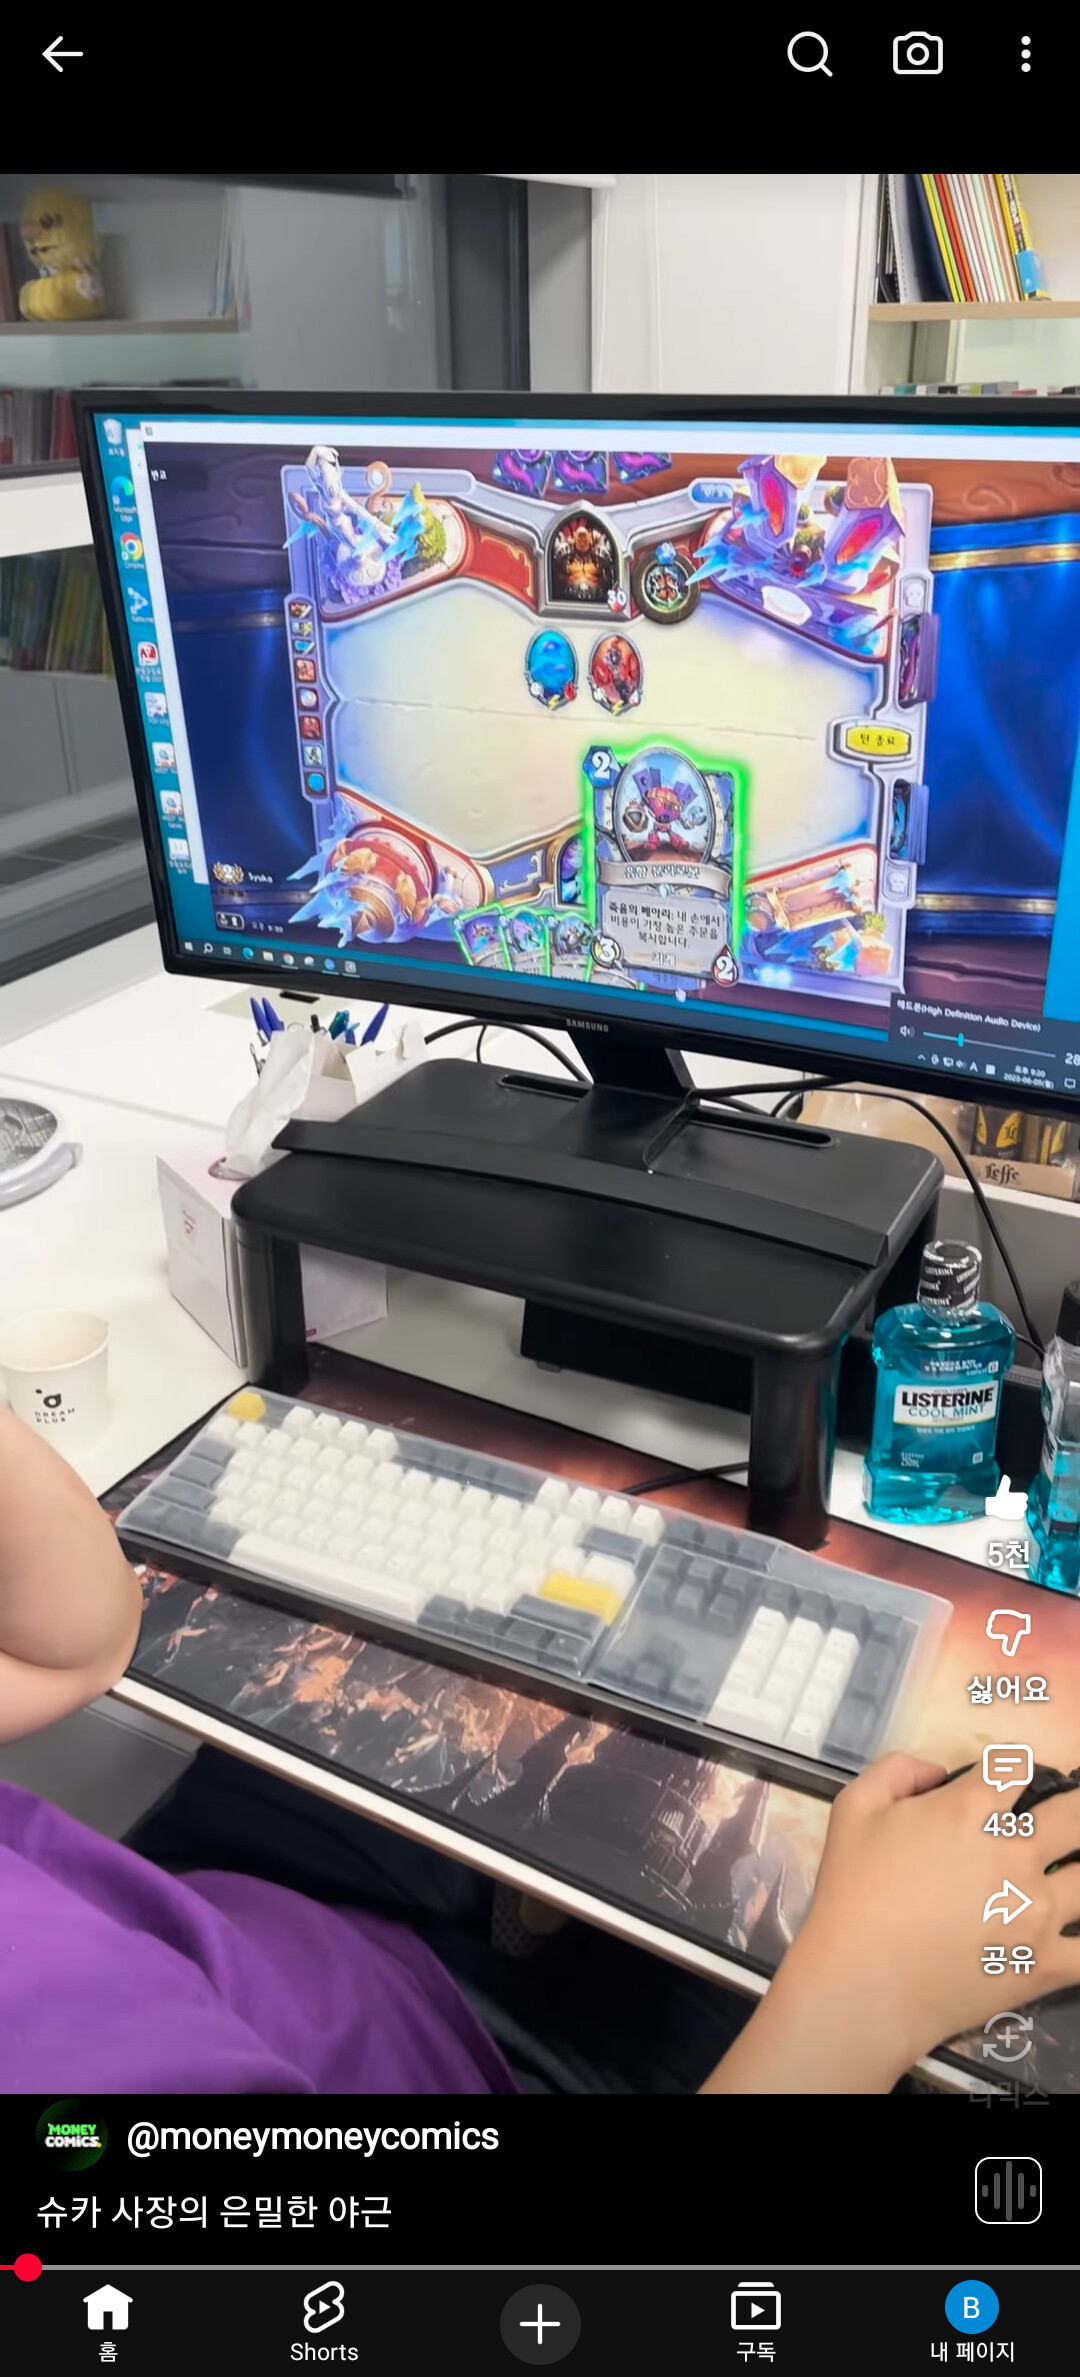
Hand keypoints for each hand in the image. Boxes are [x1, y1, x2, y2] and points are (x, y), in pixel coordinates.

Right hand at [791, 1753, 1079, 2075]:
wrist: (861, 1984)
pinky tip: (1076, 1934)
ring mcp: (1039, 1911)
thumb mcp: (853, 1808)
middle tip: (1069, 1815)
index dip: (1017, 1767)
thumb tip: (937, 1771)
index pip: (1017, 1768)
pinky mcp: (1046, 1964)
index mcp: (973, 1811)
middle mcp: (1018, 1854)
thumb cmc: (853, 1894)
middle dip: (1077, 1807)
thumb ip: (897, 1769)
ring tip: (1068, 1874)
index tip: (1014, 1779)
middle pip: (1076, 1814)